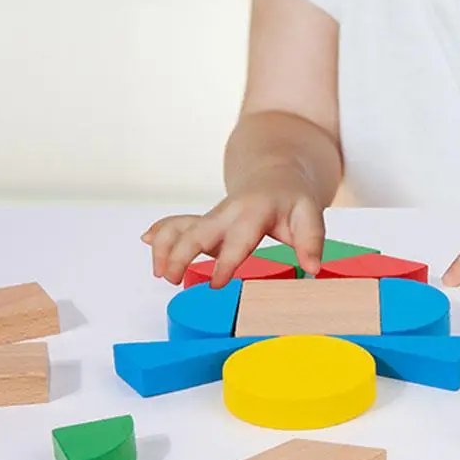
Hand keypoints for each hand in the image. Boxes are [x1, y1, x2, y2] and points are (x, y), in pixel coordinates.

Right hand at [142, 164, 325, 287]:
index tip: (217, 284)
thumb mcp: (310, 215)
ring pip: (181, 225)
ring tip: (159, 273)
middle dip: (181, 253)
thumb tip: (313, 269)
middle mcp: (228, 212)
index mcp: (255, 211)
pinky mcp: (205, 221)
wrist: (278, 175)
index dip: (227, 261)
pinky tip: (146, 240)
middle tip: (171, 279)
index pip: (239, 239)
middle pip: (198, 230)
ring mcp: (214, 216)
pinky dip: (161, 231)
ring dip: (164, 245)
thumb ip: (311, 241)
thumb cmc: (293, 200)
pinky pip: (178, 223)